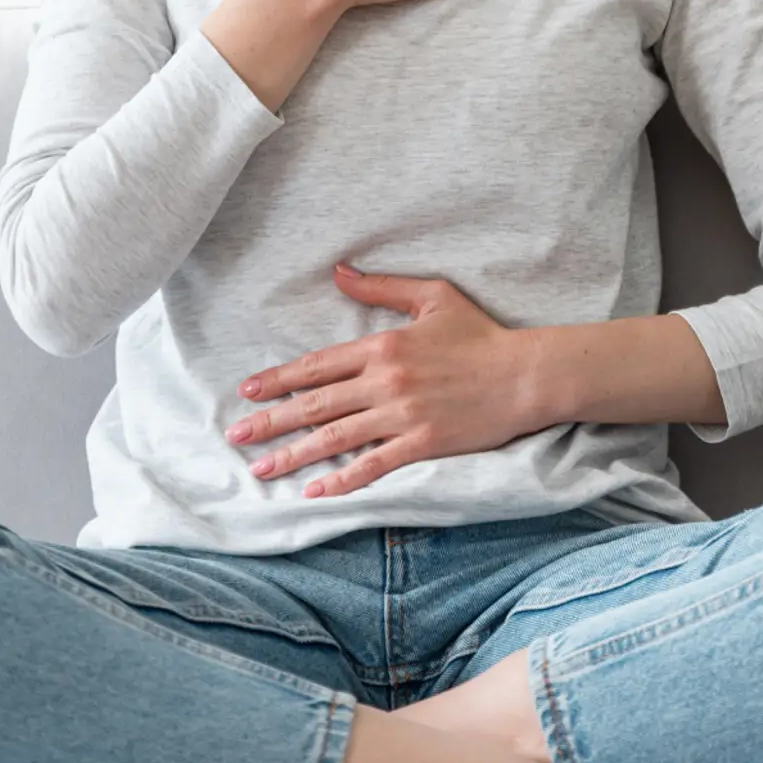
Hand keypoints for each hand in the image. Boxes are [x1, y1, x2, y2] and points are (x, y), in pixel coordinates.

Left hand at [226, 262, 550, 498]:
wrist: (525, 374)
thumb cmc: (480, 334)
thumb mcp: (431, 297)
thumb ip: (381, 287)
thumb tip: (339, 271)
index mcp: (383, 345)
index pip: (318, 365)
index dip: (279, 379)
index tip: (248, 391)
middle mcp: (385, 382)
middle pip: (316, 404)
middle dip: (272, 421)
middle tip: (237, 435)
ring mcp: (402, 415)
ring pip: (335, 438)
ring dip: (294, 454)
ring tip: (261, 467)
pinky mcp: (422, 444)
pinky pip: (373, 465)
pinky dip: (342, 481)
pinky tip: (315, 492)